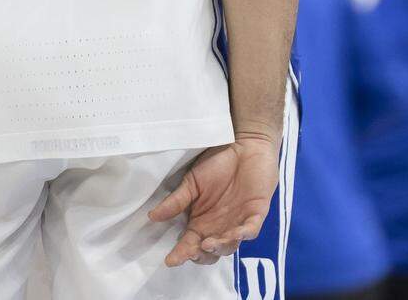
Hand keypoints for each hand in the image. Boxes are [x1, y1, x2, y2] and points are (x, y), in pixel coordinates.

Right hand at [148, 134, 278, 267]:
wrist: (244, 146)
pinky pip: (250, 231)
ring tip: (207, 243)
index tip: (169, 260)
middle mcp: (219, 228)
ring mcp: (238, 223)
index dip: (181, 253)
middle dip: (201, 255)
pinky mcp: (255, 216)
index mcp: (201, 222)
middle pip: (210, 252)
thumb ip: (176, 201)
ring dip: (219, 247)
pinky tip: (234, 234)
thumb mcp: (192, 182)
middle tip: (192, 251)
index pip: (190, 243)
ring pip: (229, 246)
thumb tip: (151, 216)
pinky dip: (242, 234)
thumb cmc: (217, 164)